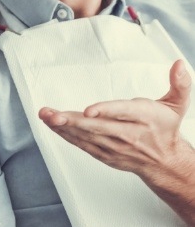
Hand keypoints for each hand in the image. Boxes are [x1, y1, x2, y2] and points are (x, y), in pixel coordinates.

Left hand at [38, 60, 191, 179]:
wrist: (164, 162)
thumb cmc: (165, 128)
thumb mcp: (178, 105)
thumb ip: (180, 84)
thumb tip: (179, 64)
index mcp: (145, 118)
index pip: (123, 113)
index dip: (105, 111)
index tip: (88, 110)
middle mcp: (128, 134)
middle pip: (97, 127)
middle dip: (72, 121)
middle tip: (52, 114)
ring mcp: (114, 147)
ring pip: (86, 137)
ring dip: (63, 127)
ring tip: (46, 116)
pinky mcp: (104, 154)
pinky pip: (82, 145)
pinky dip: (66, 135)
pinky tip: (53, 125)